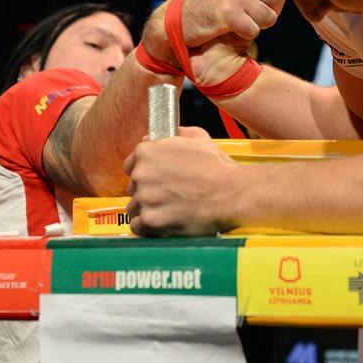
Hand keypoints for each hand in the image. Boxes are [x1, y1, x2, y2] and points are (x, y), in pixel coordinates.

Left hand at [124, 127, 242, 235]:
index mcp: (147, 152)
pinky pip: (138, 227)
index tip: (154, 179)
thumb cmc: (218, 168)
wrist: (232, 193)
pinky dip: (149, 228)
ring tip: (169, 211)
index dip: (144, 173)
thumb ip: (174, 135)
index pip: (131, 165)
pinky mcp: (151, 220)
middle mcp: (141, 174)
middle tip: (167, 195)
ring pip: (135, 208)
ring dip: (148, 210)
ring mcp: (145, 198)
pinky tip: (164, 223)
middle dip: (147, 192)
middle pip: (133, 187)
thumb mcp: (198, 138)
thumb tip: (157, 137)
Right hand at [181, 0, 284, 45]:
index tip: (252, 6)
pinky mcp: (229, 12)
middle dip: (266, 13)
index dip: (268, 1)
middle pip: (278, 0)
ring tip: (236, 22)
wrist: (174, 21)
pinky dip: (245, 36)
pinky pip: (254, 31)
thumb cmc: (207, 6)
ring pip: (269, 17)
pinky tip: (229, 29)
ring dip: (256, 25)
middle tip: (245, 17)